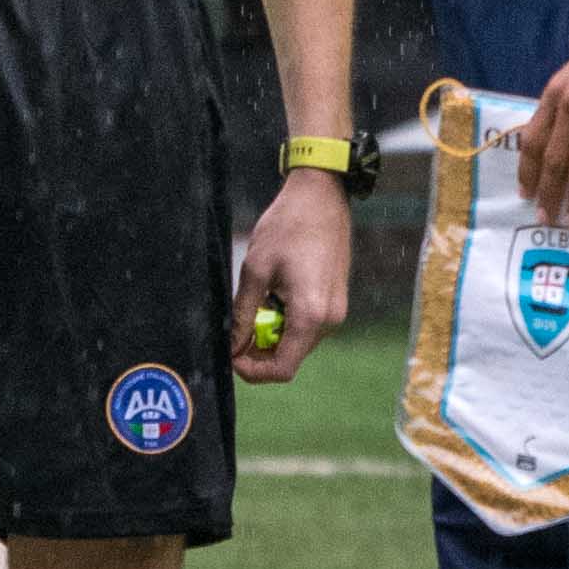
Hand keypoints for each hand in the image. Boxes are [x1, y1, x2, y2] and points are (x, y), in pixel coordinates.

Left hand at [233, 166, 352, 382]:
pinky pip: (307, 326)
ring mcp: (336, 312)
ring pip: (298, 343)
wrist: (322, 197)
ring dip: (272, 336)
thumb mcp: (255, 269)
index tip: (232, 356)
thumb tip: (232, 345)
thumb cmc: (287, 227)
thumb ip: (242, 313)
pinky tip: (272, 298)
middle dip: (260, 353)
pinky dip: (286, 323)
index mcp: (310, 315)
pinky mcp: (336, 302)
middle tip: (236, 332)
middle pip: (290, 358)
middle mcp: (330, 320)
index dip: (253, 371)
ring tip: (254, 307)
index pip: (282, 369)